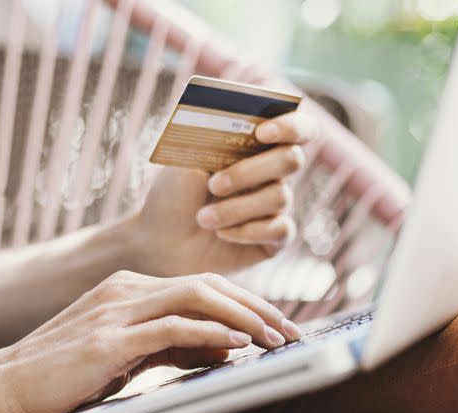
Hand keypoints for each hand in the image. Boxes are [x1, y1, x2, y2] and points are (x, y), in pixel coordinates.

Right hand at [0, 271, 301, 412]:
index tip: (278, 324)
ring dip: (243, 316)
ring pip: (196, 296)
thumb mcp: (127, 354)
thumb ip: (172, 344)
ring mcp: (116, 309)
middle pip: (208, 283)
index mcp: (131, 288)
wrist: (1, 385)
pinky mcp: (108, 338)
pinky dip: (209, 331)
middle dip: (257, 305)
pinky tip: (238, 343)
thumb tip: (228, 344)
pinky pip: (170, 327)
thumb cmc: (64, 374)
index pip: (202, 285)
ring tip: (276, 336)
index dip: (246, 302)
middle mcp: (127, 288)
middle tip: (291, 328)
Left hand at [131, 111, 316, 276]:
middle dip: (251, 171)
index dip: (289, 125)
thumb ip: (209, 140)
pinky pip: (279, 230)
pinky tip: (221, 233)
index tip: (262, 132)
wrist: (162, 241)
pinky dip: (248, 231)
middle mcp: (272, 172)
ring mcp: (275, 206)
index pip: (296, 127)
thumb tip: (227, 126)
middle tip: (214, 184)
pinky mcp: (274, 239)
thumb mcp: (183, 162)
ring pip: (279, 197)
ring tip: (203, 218)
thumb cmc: (174, 195)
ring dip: (236, 208)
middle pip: (290, 159)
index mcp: (255, 144)